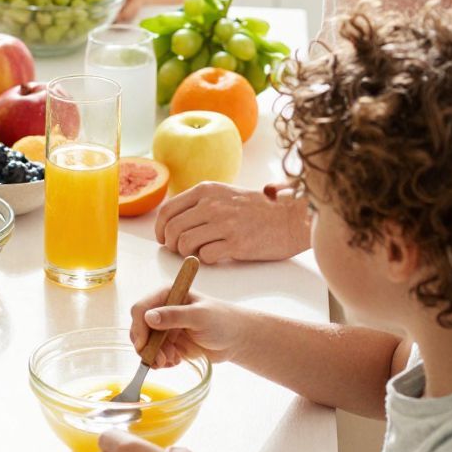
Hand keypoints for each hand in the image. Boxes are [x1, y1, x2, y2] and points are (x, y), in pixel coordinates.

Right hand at [130, 283, 241, 366]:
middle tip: (160, 360)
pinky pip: (156, 354)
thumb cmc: (223, 321)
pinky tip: (176, 361)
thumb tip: (149, 317)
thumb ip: (174, 315)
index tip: (143, 345)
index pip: (142, 309)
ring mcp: (165, 328)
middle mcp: (163, 310)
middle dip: (147, 346)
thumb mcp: (199, 316)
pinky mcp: (170, 344)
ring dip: (155, 356)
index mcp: (167, 296)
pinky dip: (162, 361)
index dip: (139, 327)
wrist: (237, 339)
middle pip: (140, 328)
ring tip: (172, 361)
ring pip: (147, 344)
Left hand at [155, 182, 311, 263]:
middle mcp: (211, 204)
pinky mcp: (236, 244)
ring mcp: (223, 224)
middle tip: (180, 250)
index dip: (160, 229)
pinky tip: (216, 256)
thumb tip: (175, 219)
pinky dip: (205, 261)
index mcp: (206, 190)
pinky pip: (204, 257)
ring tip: (199, 253)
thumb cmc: (260, 209)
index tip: (164, 239)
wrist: (291, 218)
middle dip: (171, 245)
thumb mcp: (226, 193)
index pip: (167, 210)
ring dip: (186, 254)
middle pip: (172, 229)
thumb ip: (202, 202)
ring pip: (184, 244)